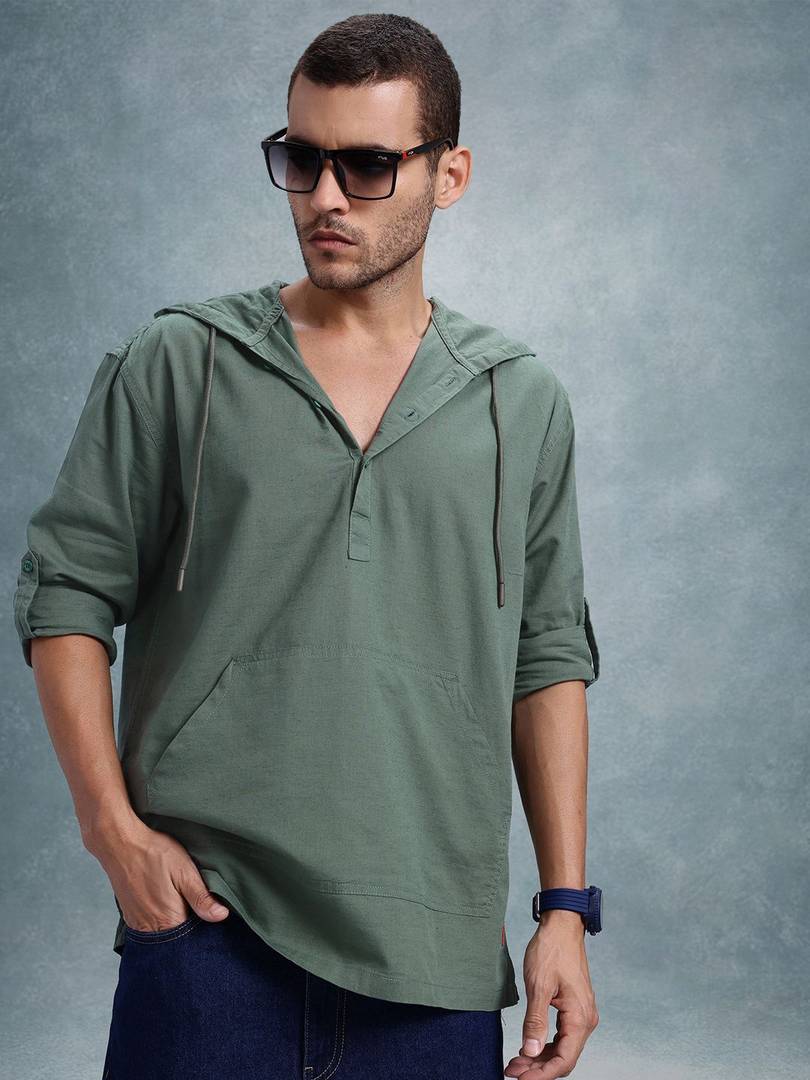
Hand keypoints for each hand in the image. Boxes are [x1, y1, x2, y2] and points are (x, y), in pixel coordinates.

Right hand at [84, 812, 229, 930]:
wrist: (120, 843)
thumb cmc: (154, 853)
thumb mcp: (185, 872)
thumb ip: (201, 898)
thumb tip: (221, 916)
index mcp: (168, 921)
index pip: (192, 938)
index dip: (203, 926)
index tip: (208, 912)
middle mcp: (149, 928)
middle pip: (175, 937)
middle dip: (188, 925)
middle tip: (193, 902)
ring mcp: (136, 922)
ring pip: (162, 931)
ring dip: (173, 921)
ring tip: (179, 900)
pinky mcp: (129, 914)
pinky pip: (148, 925)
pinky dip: (159, 917)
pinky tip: (164, 900)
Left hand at [504, 913, 598, 1076]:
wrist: (561, 925)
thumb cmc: (551, 950)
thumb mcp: (538, 985)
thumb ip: (535, 1022)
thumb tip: (531, 1052)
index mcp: (580, 1017)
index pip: (564, 1060)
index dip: (542, 1075)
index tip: (520, 1079)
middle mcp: (585, 1020)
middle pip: (564, 1058)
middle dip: (538, 1069)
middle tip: (511, 1071)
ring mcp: (581, 1014)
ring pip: (562, 1049)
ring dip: (540, 1059)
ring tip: (516, 1063)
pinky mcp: (574, 1008)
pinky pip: (562, 1036)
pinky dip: (545, 1045)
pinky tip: (528, 1048)